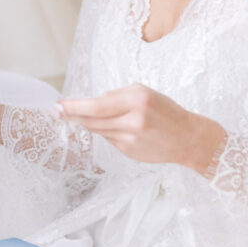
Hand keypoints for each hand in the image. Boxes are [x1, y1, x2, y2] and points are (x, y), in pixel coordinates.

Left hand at [58, 84, 226, 175]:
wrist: (189, 139)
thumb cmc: (169, 112)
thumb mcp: (147, 94)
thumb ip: (120, 97)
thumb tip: (94, 102)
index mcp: (138, 100)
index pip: (97, 104)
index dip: (75, 106)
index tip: (58, 105)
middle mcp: (132, 120)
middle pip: (93, 119)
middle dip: (74, 115)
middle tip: (58, 112)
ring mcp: (130, 139)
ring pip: (99, 130)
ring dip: (90, 123)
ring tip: (87, 116)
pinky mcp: (128, 152)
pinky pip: (109, 139)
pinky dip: (108, 132)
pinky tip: (117, 128)